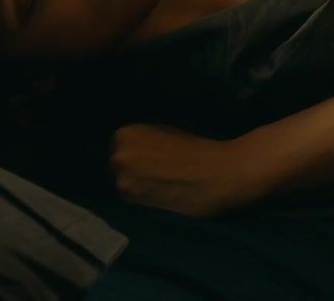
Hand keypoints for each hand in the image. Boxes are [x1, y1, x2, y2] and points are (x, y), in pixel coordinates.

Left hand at [109, 124, 265, 217]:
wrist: (217, 173)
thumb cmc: (197, 148)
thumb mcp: (163, 132)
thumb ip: (143, 142)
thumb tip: (133, 152)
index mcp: (124, 133)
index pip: (117, 147)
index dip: (132, 156)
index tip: (146, 161)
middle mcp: (119, 155)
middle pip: (116, 167)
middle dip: (130, 171)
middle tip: (153, 175)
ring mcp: (124, 179)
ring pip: (122, 184)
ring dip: (136, 186)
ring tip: (158, 187)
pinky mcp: (134, 200)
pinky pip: (131, 200)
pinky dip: (142, 198)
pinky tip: (159, 195)